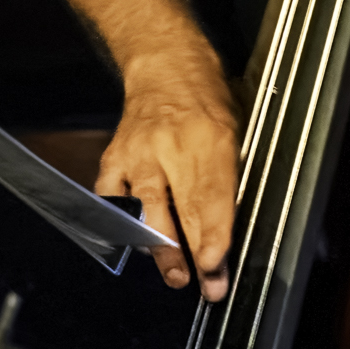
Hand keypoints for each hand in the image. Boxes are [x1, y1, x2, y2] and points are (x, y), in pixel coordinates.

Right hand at [95, 47, 238, 300]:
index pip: (213, 195)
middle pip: (183, 207)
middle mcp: (171, 143)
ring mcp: (139, 151)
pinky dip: (121, 223)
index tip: (215, 266)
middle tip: (206, 285)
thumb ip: (230, 176)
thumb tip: (228, 232)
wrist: (164, 63)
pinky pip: (113, 197)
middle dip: (195, 252)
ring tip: (174, 273)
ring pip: (147, 207)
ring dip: (161, 247)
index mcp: (212, 135)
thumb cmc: (207, 98)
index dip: (214, 235)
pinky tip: (135, 242)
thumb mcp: (236, 128)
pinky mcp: (116, 156)